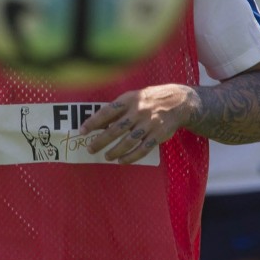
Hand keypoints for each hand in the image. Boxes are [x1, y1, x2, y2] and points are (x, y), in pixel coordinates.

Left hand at [79, 83, 193, 164]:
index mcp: (129, 100)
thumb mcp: (133, 98)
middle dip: (101, 140)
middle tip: (91, 149)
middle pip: (116, 129)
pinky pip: (142, 149)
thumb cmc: (149, 100)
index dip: (93, 122)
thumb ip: (116, 110)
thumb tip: (96, 123)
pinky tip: (121, 161)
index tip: (82, 131)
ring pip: (128, 141)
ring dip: (115, 151)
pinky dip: (131, 157)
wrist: (178, 102)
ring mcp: (149, 124)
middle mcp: (138, 111)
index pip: (107, 112)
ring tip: (106, 156)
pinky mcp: (158, 135)